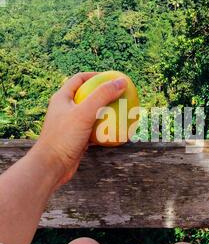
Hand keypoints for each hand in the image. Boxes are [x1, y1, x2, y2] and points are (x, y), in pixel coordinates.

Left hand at [31, 72, 126, 186]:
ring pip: (92, 115)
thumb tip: (122, 81)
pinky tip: (118, 132)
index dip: (96, 76)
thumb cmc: (64, 138)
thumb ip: (103, 96)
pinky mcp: (76, 139)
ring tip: (122, 113)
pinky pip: (94, 131)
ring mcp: (71, 125)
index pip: (80, 79)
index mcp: (62, 98)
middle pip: (87, 96)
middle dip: (104, 95)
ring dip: (106, 114)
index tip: (113, 78)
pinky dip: (105, 130)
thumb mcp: (84, 113)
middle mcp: (65, 109)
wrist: (51, 167)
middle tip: (120, 95)